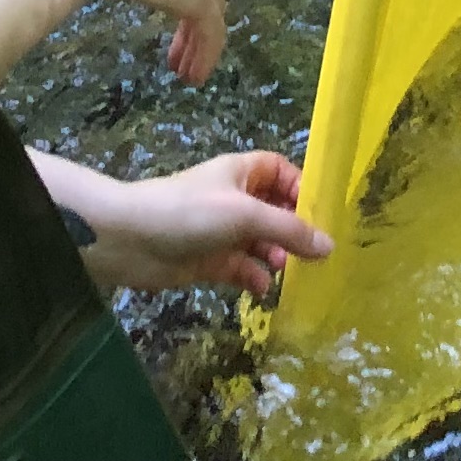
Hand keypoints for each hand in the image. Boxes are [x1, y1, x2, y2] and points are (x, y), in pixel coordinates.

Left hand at [38, 148, 335, 297]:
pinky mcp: (209, 261)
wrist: (131, 240)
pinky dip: (253, 277)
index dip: (301, 188)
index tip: (320, 215)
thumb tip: (330, 245)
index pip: (281, 172)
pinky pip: (242, 268)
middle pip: (275, 210)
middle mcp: (234, 199)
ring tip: (283, 269)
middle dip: (293, 230)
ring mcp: (221, 232)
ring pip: (260, 242)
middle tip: (311, 253)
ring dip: (275, 255)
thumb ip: (289, 230)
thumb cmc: (191, 213)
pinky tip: (260, 288)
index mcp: (242, 173)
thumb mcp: (246, 214)